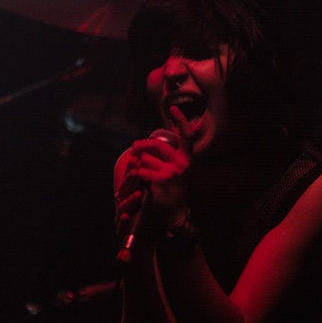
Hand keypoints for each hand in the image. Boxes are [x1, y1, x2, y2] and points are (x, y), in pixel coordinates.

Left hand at [114, 107, 193, 243]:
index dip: (181, 119)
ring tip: (140, 174)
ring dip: (138, 164)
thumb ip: (167, 156)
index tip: (173, 107)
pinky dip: (136, 175)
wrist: (174, 215)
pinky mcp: (159, 181)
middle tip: (134, 148)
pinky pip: (140, 170)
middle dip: (141, 145)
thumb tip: (144, 142)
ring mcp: (170, 173)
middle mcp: (181, 164)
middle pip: (156, 144)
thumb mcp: (177, 172)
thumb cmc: (173, 191)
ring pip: (145, 158)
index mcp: (187, 160)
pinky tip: (139, 182)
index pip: (187, 135)